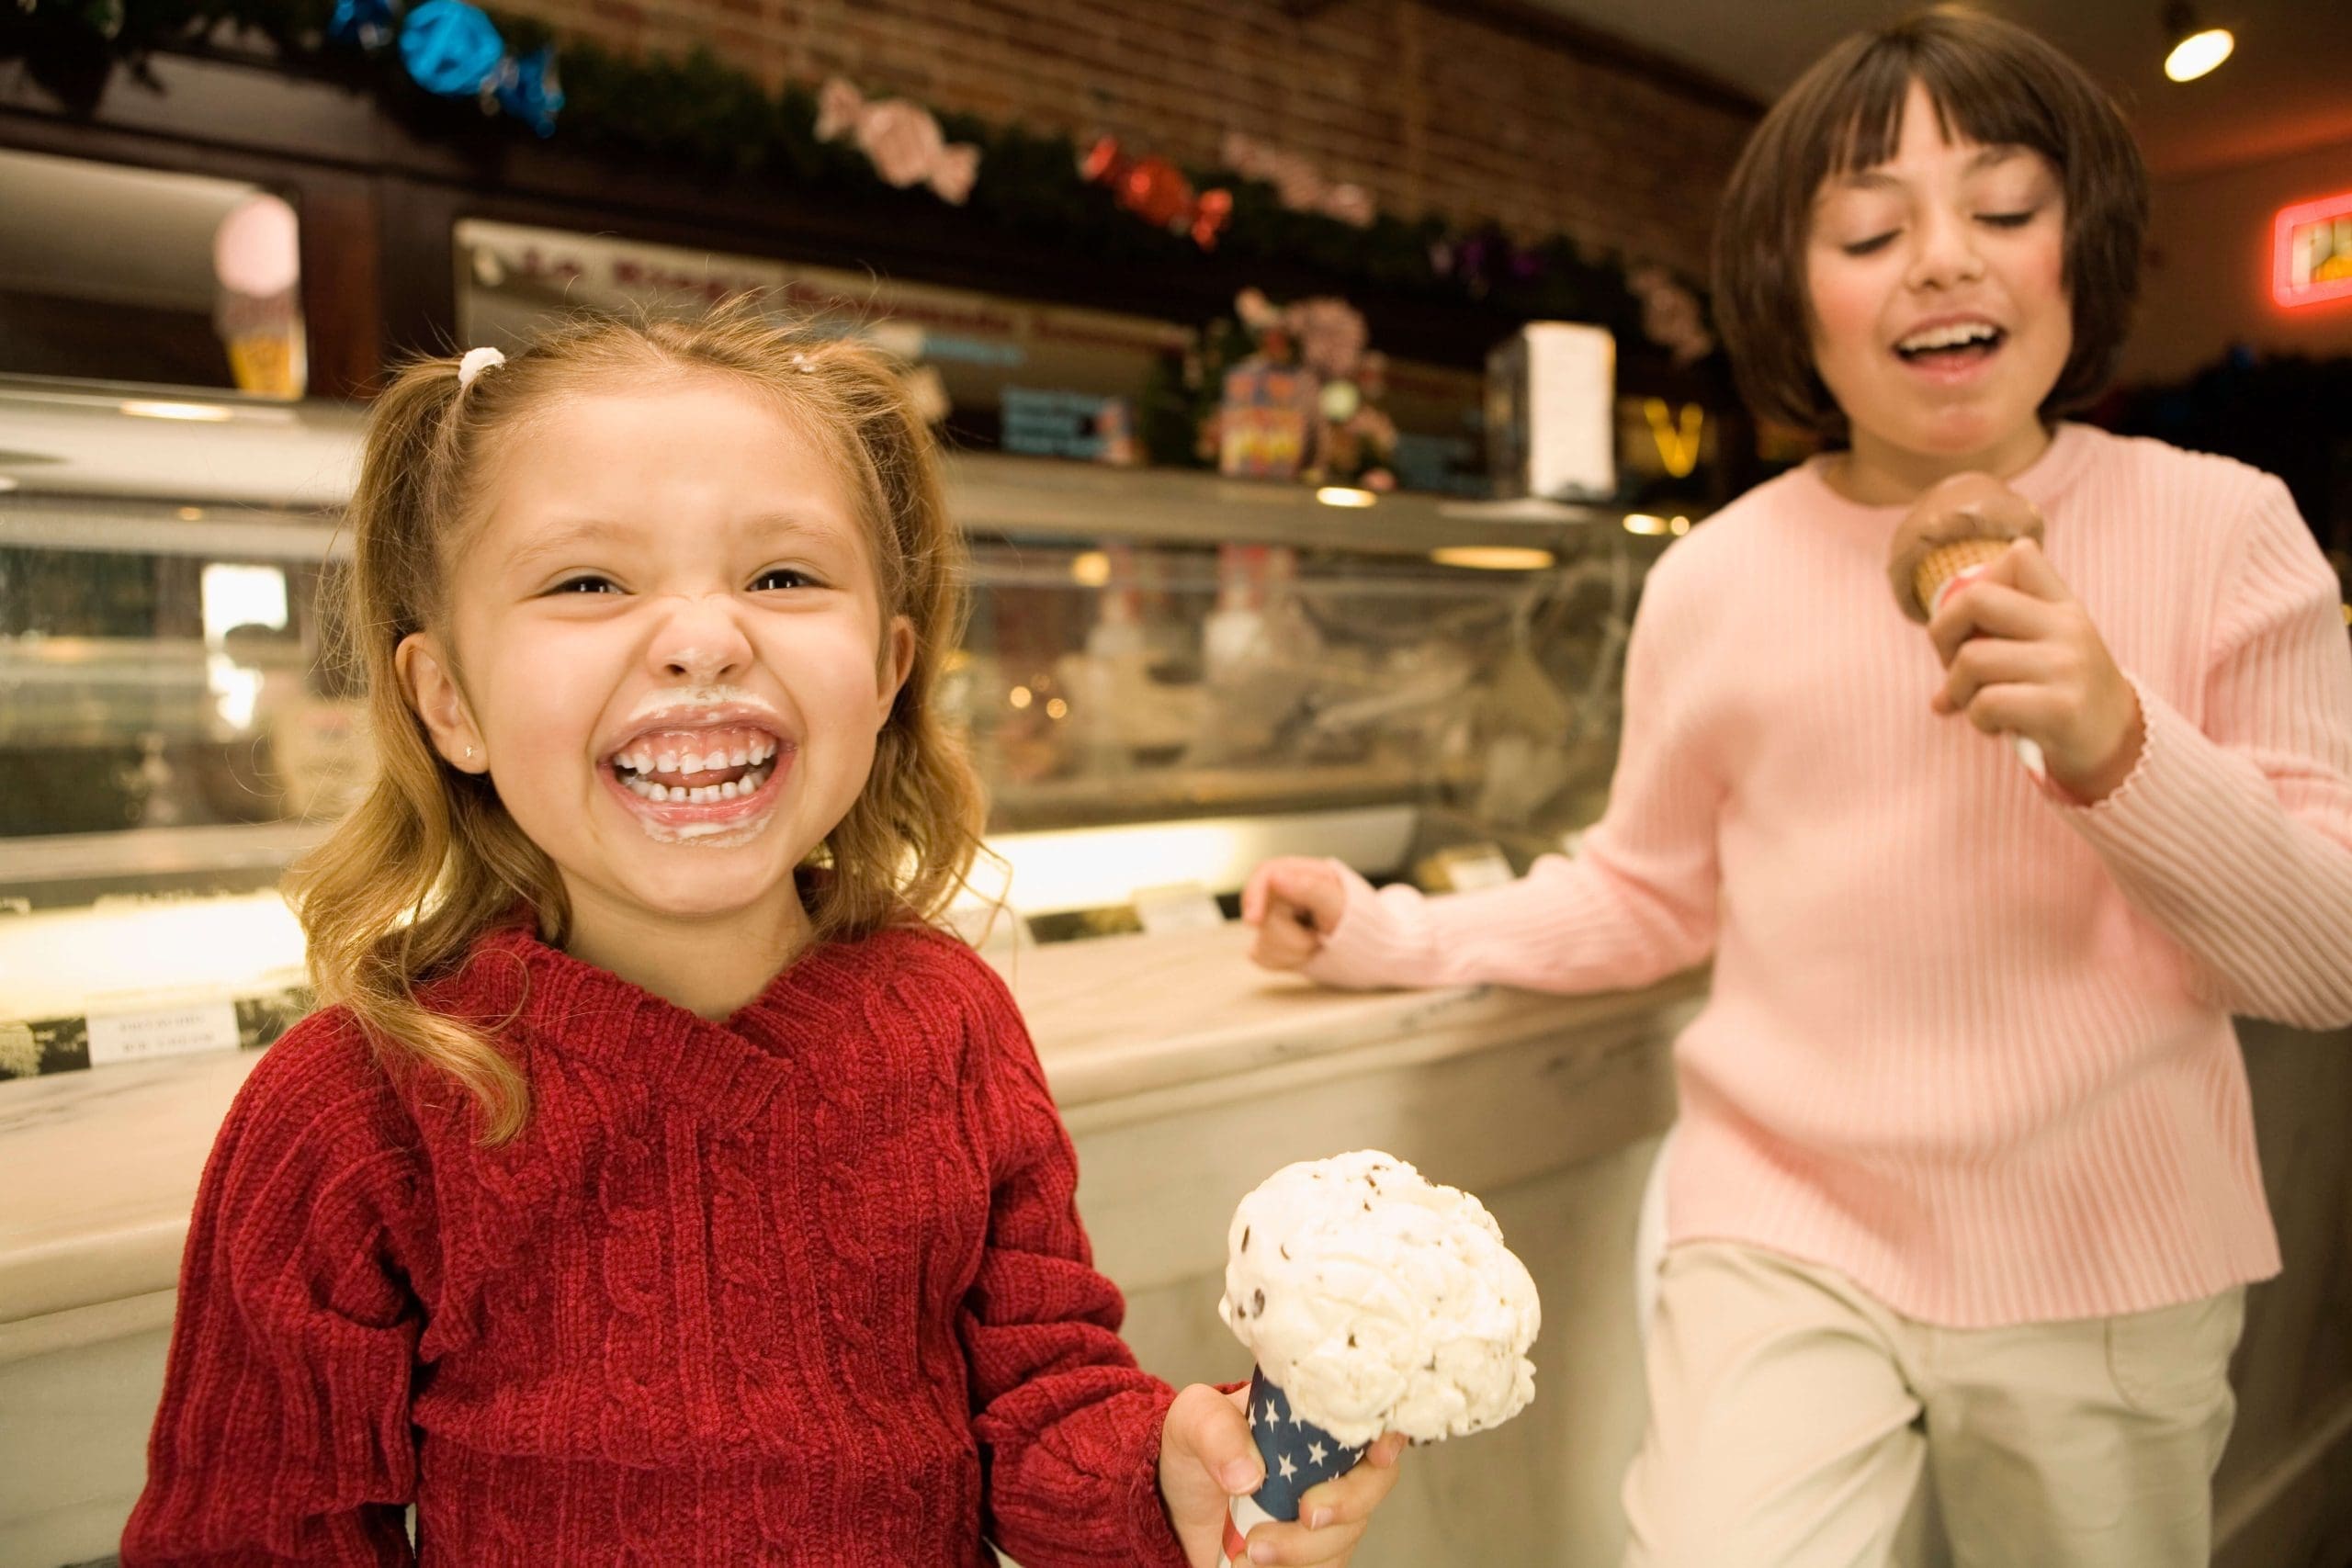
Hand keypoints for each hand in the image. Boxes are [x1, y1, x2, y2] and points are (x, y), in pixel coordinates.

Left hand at [1158, 1383, 1406, 1566]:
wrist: (1174, 1509)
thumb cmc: (1192, 1450)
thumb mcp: (1192, 1422)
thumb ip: (1216, 1431)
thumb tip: (1250, 1474)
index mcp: (1311, 1418)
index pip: (1369, 1418)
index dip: (1388, 1434)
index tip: (1379, 1453)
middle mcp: (1330, 1464)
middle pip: (1374, 1482)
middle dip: (1348, 1503)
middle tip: (1306, 1514)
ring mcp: (1327, 1511)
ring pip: (1349, 1533)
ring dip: (1305, 1547)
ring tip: (1250, 1548)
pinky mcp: (1313, 1553)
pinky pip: (1327, 1566)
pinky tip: (1250, 1564)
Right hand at [1241, 859, 1345, 970]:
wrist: (1359, 942)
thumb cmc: (1351, 916)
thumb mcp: (1336, 902)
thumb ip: (1309, 888)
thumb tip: (1277, 877)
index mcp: (1296, 872)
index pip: (1264, 875)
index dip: (1254, 896)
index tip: (1254, 922)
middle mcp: (1279, 892)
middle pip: (1263, 915)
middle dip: (1292, 935)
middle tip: (1317, 934)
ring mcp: (1271, 917)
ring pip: (1262, 941)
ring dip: (1295, 950)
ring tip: (1315, 941)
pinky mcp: (1268, 940)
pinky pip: (1263, 957)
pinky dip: (1288, 960)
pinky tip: (1304, 951)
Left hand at [1926, 537, 2143, 801]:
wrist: (2116, 744)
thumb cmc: (2063, 696)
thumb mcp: (2044, 653)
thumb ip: (1996, 646)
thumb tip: (1938, 699)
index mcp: (2064, 606)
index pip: (2018, 556)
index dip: (1976, 588)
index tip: (1975, 627)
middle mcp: (2069, 627)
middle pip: (1975, 599)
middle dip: (1943, 634)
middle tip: (1955, 668)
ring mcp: (2066, 666)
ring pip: (1971, 658)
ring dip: (1958, 690)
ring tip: (1980, 706)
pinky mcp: (2061, 708)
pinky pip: (1986, 703)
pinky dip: (1977, 719)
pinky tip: (1996, 727)